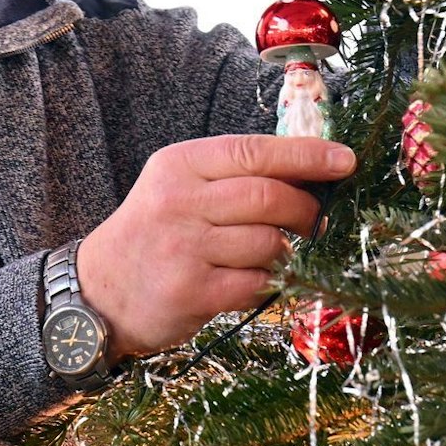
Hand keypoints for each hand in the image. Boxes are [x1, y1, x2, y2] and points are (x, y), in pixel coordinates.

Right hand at [76, 134, 355, 357]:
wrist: (98, 292)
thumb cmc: (156, 233)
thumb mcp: (182, 187)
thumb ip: (237, 175)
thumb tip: (315, 173)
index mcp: (181, 164)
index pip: (255, 152)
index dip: (309, 156)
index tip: (346, 161)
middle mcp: (179, 202)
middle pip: (270, 197)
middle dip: (307, 210)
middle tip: (317, 221)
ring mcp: (184, 249)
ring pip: (269, 243)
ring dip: (287, 251)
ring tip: (278, 253)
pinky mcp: (192, 292)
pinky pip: (257, 284)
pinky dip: (270, 283)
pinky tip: (257, 280)